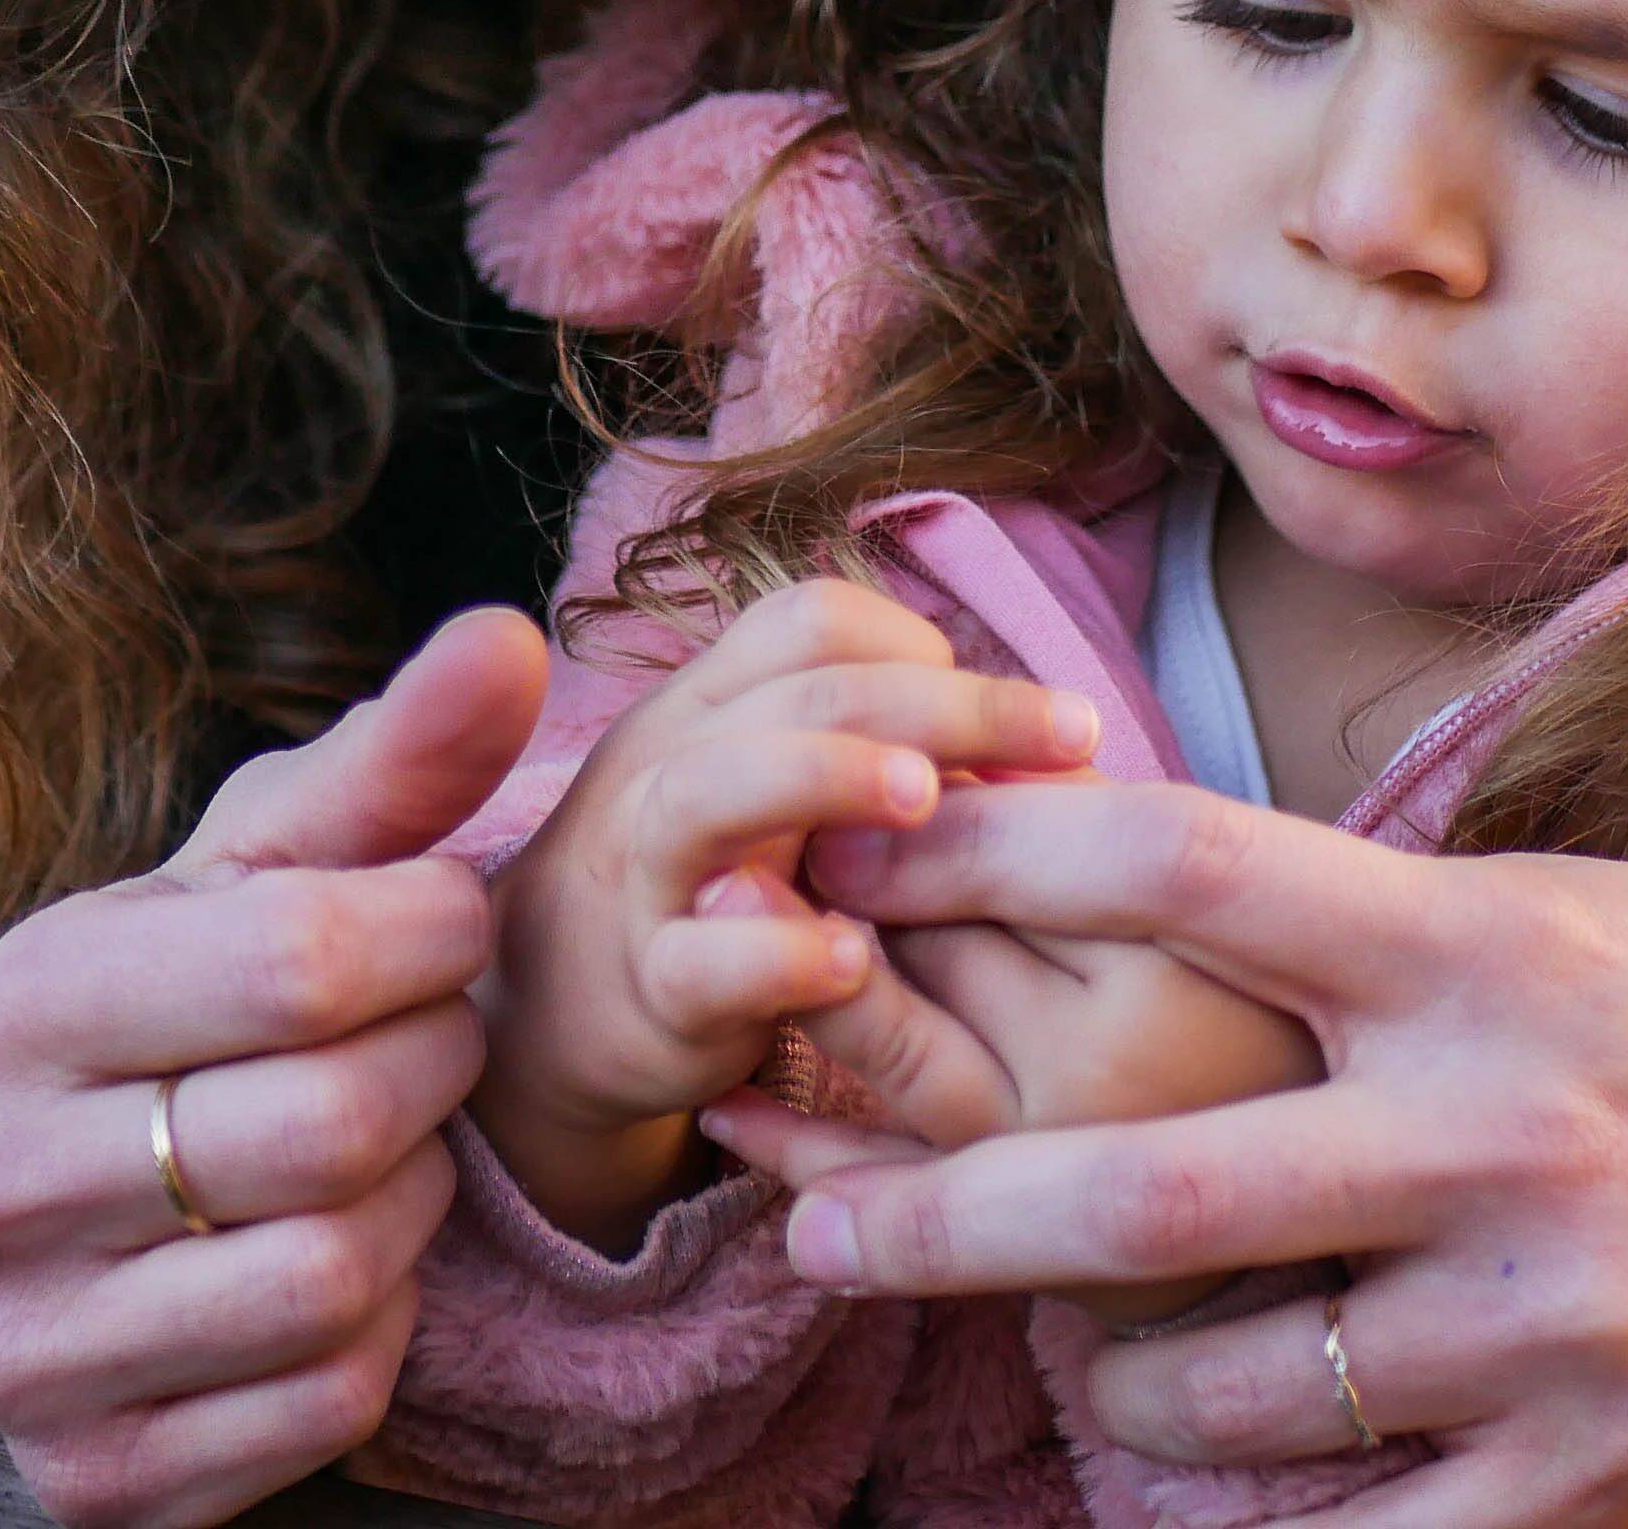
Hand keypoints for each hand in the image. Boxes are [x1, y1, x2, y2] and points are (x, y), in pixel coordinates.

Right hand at [0, 608, 548, 1528]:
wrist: (122, 1231)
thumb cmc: (222, 1010)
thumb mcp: (288, 875)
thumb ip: (398, 764)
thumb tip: (508, 636)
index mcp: (31, 994)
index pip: (301, 956)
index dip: (431, 938)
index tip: (442, 926)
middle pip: (329, 1123)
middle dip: (433, 1076)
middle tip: (430, 1048)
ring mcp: (26, 1344)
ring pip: (328, 1274)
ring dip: (412, 1215)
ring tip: (385, 1158)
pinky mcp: (88, 1475)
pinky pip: (319, 1405)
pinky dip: (378, 1339)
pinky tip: (346, 1275)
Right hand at [472, 579, 1103, 1246]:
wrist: (562, 1006)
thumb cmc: (721, 883)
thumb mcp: (785, 792)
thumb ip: (877, 750)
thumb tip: (1043, 741)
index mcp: (715, 701)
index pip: (816, 623)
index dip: (933, 651)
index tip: (1048, 721)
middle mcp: (671, 759)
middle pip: (798, 688)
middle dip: (944, 706)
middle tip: (1066, 736)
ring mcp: (648, 871)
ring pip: (711, 788)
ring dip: (827, 778)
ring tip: (928, 802)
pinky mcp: (649, 988)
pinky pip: (700, 960)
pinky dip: (778, 955)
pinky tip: (858, 959)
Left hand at [745, 786, 1627, 1527]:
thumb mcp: (1555, 910)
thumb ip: (1352, 936)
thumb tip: (1112, 897)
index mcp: (1475, 947)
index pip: (1178, 870)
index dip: (986, 860)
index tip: (854, 867)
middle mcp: (1499, 1126)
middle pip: (1148, 1186)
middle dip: (942, 1217)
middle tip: (813, 1229)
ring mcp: (1553, 1317)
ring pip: (1230, 1393)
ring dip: (1116, 1393)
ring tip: (1083, 1369)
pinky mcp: (1609, 1476)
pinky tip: (1211, 1501)